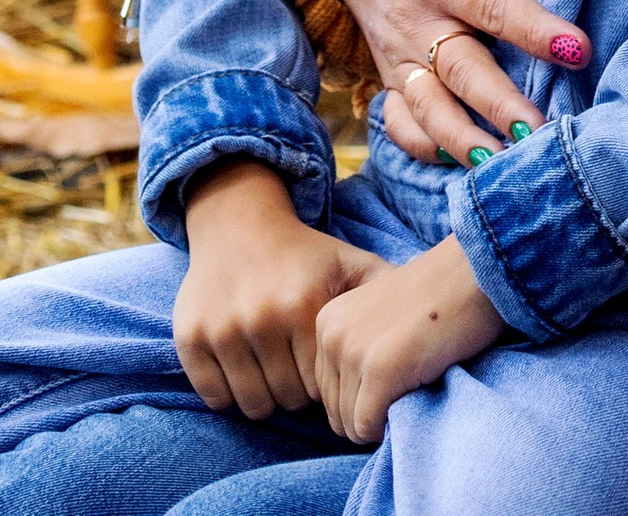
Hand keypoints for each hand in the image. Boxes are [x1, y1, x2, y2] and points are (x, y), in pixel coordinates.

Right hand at [176, 161, 385, 417]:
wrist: (239, 222)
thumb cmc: (305, 252)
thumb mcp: (349, 262)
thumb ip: (388, 287)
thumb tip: (437, 310)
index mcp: (304, 303)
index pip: (322, 387)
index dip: (326, 381)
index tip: (324, 362)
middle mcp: (261, 317)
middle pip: (286, 400)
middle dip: (296, 390)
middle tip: (297, 364)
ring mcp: (221, 329)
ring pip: (252, 406)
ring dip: (265, 394)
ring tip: (274, 365)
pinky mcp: (189, 338)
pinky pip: (215, 399)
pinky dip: (229, 392)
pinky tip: (244, 363)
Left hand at [314, 237, 503, 443]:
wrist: (476, 272)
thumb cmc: (439, 298)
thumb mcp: (380, 319)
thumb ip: (358, 352)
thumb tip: (349, 416)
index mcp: (327, 320)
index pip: (329, 394)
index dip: (364, 399)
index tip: (398, 375)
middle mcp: (331, 334)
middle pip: (336, 414)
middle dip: (373, 412)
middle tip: (409, 382)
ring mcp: (354, 351)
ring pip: (351, 426)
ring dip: (384, 419)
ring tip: (414, 381)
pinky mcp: (379, 369)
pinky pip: (368, 427)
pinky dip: (391, 425)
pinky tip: (417, 390)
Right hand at [322, 0, 587, 168]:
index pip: (490, 4)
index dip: (533, 28)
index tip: (577, 47)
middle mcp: (416, 22)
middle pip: (462, 71)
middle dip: (501, 105)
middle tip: (542, 134)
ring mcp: (401, 58)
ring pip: (432, 110)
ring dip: (467, 140)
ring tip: (507, 166)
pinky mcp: (392, 79)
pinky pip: (402, 124)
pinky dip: (426, 149)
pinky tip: (463, 168)